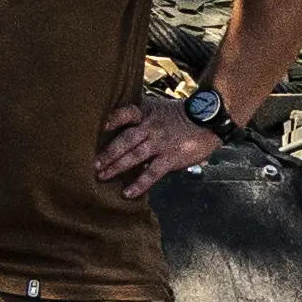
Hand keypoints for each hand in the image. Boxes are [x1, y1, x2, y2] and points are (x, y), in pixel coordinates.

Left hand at [96, 94, 218, 200]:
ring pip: (135, 155)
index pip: (126, 113)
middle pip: (125, 139)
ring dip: (117, 166)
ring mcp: (161, 143)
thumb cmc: (180, 116)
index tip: (100, 127)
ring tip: (102, 176)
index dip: (113, 119)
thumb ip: (141, 116)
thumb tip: (118, 124)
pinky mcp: (171, 158)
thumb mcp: (158, 108)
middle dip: (108, 152)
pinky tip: (128, 193)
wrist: (208, 120)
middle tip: (93, 164)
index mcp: (146, 113)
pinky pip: (152, 173)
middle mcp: (151, 127)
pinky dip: (139, 184)